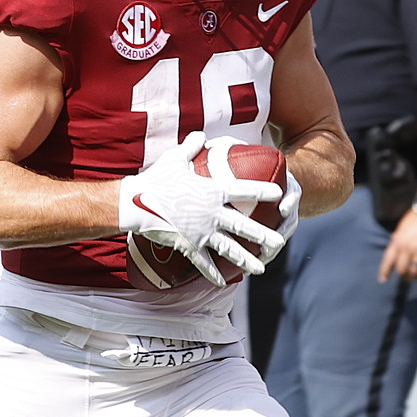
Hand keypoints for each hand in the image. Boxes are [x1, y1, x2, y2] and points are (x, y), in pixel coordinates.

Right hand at [116, 133, 283, 285]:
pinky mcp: (188, 245)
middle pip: (245, 226)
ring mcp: (202, 232)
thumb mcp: (175, 158)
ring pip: (230, 249)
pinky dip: (212, 273)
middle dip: (264, 235)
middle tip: (279, 242)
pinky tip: (222, 281)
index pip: (245, 189)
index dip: (264, 190)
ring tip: (261, 268)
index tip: (279, 193)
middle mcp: (213, 214)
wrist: (136, 204)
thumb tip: (201, 135)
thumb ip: (192, 146)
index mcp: (214, 191)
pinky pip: (203, 263)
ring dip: (246, 260)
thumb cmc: (156, 179)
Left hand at [378, 210, 416, 282]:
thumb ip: (397, 242)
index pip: (388, 261)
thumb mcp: (400, 230)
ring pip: (415, 272)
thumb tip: (396, 253)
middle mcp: (407, 249)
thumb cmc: (415, 219)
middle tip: (407, 277)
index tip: (383, 280)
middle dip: (404, 276)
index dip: (384, 272)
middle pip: (402, 270)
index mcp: (397, 242)